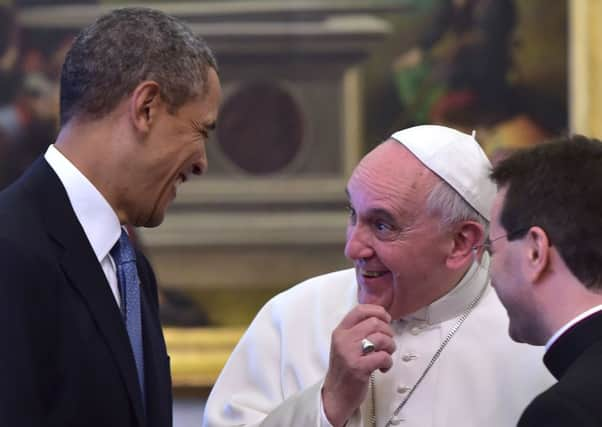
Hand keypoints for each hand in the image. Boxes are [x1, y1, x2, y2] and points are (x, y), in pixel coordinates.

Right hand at [322, 305, 395, 425]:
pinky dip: (388, 362)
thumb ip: (358, 331)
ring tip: (386, 354)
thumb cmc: (344, 369)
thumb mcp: (345, 345)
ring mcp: (350, 353)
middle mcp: (343, 339)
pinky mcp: (359, 368)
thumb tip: (381, 319)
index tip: (386, 319)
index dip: (378, 311)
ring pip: (381, 338)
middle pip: (374, 323)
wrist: (336, 395)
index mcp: (340, 331)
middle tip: (387, 343)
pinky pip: (383, 356)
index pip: (360, 310)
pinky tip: (383, 367)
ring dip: (390, 346)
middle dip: (388, 332)